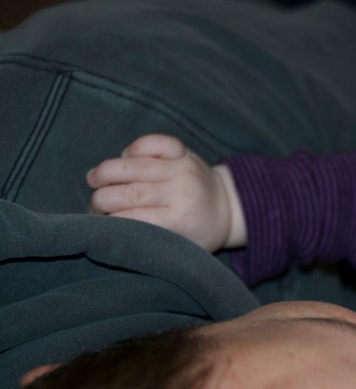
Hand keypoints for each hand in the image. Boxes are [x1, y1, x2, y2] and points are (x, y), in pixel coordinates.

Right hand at [87, 134, 245, 251]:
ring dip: (106, 171)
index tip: (98, 222)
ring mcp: (182, 169)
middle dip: (102, 198)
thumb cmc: (196, 232)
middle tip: (95, 204)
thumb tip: (105, 229)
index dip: (108, 219)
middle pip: (129, 192)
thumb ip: (145, 239)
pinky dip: (135, 147)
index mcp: (180, 221)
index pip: (132, 218)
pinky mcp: (183, 152)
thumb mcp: (176, 247)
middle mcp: (181, 192)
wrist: (228, 208)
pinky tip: (124, 157)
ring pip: (135, 165)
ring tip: (94, 179)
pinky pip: (154, 142)